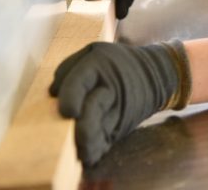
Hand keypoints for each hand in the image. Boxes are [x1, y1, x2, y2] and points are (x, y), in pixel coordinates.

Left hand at [49, 40, 191, 165]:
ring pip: (102, 127)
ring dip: (89, 142)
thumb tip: (51, 94)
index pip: (81, 80)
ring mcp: (120, 106)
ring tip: (79, 153)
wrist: (156, 73)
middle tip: (70, 137)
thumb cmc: (117, 63)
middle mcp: (110, 86)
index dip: (72, 97)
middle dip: (84, 126)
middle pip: (95, 107)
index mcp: (99, 64)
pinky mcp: (124, 122)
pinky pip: (108, 138)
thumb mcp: (94, 52)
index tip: (67, 112)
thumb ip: (68, 68)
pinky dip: (98, 148)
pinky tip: (88, 156)